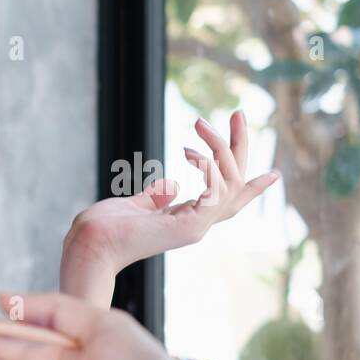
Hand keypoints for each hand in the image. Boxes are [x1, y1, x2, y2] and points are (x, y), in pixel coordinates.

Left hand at [60, 109, 280, 305]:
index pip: (226, 199)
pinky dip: (209, 166)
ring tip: (199, 123)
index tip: (272, 172)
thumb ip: (153, 197)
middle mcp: (197, 224)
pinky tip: (191, 150)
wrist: (87, 246)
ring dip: (220, 147)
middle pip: (236, 183)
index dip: (249, 184)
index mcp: (185, 220)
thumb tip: (169, 184)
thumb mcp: (133, 205)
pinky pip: (216, 190)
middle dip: (240, 146)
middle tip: (238, 112)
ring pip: (231, 181)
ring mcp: (196, 227)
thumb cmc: (102, 229)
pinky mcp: (190, 226)